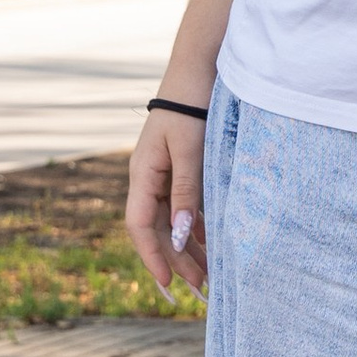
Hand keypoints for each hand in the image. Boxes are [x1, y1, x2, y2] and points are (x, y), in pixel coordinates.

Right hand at [126, 103, 208, 299]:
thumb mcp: (189, 151)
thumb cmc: (192, 106)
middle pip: (158, 229)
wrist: (199, 68)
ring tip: (210, 273)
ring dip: (190, 246)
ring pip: (173, 220)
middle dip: (176, 259)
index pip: (141, 226)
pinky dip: (199, 225)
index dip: (153, 257)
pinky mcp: (181, 167)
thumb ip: (185, 192)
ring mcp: (164, 173)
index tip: (168, 285)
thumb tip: (181, 235)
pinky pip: (186, 205)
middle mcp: (149, 178)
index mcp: (142, 175)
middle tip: (200, 288)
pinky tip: (215, 242)